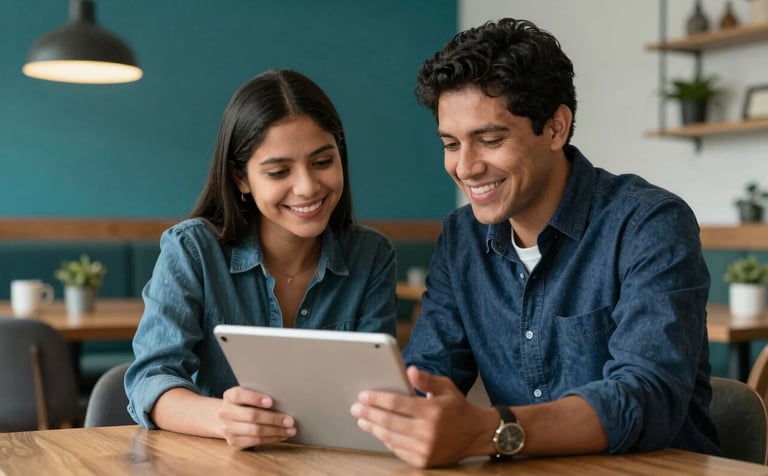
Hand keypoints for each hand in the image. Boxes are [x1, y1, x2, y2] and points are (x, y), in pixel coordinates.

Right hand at [218, 386, 296, 448]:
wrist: (226, 418)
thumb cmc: (244, 403)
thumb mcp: (246, 393)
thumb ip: (258, 394)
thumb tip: (284, 398)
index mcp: (230, 396)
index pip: (240, 395)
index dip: (255, 398)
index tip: (271, 402)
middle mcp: (226, 412)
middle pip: (252, 416)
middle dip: (273, 419)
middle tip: (290, 420)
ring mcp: (228, 429)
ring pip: (255, 431)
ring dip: (276, 431)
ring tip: (290, 430)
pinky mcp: (233, 442)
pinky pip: (256, 441)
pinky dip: (271, 439)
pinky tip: (282, 436)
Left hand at [350, 366, 496, 467]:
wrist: (476, 434)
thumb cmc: (458, 408)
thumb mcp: (446, 387)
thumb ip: (426, 379)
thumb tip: (409, 370)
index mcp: (432, 410)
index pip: (397, 403)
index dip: (377, 399)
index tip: (363, 396)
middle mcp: (427, 431)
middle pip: (389, 421)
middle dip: (369, 414)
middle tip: (356, 408)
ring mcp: (425, 448)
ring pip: (390, 437)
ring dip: (373, 428)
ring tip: (363, 421)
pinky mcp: (423, 460)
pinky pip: (398, 449)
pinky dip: (386, 440)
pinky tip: (379, 432)